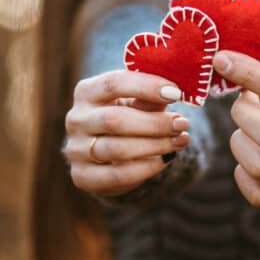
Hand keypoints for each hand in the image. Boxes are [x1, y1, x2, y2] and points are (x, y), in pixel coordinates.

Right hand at [64, 70, 190, 196]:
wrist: (105, 154)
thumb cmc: (125, 117)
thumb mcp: (136, 102)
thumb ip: (150, 98)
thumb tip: (174, 95)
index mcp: (86, 92)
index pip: (113, 84)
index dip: (146, 87)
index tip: (176, 94)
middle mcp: (76, 119)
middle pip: (114, 120)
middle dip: (154, 123)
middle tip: (182, 124)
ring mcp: (76, 149)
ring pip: (118, 149)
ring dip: (155, 146)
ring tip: (180, 141)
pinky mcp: (83, 176)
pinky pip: (118, 175)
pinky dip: (147, 168)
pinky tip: (166, 159)